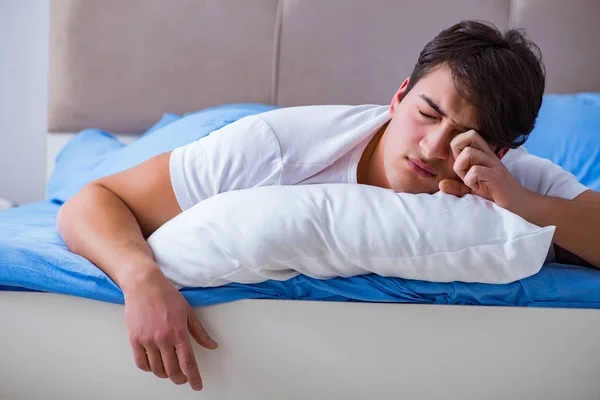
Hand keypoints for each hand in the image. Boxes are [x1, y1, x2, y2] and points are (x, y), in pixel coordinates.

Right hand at [123, 268, 217, 390]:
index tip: (197, 385)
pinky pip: (141, 363)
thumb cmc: (166, 295)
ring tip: (169, 372)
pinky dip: (149, 368)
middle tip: (182, 378)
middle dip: (179, 378)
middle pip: (172, 370)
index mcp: (179, 332)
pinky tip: (154, 366)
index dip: (193, 377)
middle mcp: (163, 338)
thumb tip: (212, 345)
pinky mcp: (135, 339)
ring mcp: (147, 340)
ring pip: (157, 369)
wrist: (144, 285)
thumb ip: (200, 332)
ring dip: (165, 375)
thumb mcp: (188, 312)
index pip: (188, 362)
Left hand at [438, 130, 528, 210]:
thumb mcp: (472, 189)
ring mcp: (493, 164)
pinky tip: (477, 187)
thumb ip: (457, 186)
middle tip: (463, 170)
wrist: (518, 204)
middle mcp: (489, 155)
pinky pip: (475, 170)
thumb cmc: (495, 194)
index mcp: (483, 154)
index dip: (457, 148)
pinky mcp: (496, 176)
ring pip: (468, 153)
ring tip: (470, 181)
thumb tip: (440, 185)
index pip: (466, 135)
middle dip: (457, 153)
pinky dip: (470, 180)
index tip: (461, 165)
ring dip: (463, 170)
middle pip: (469, 135)